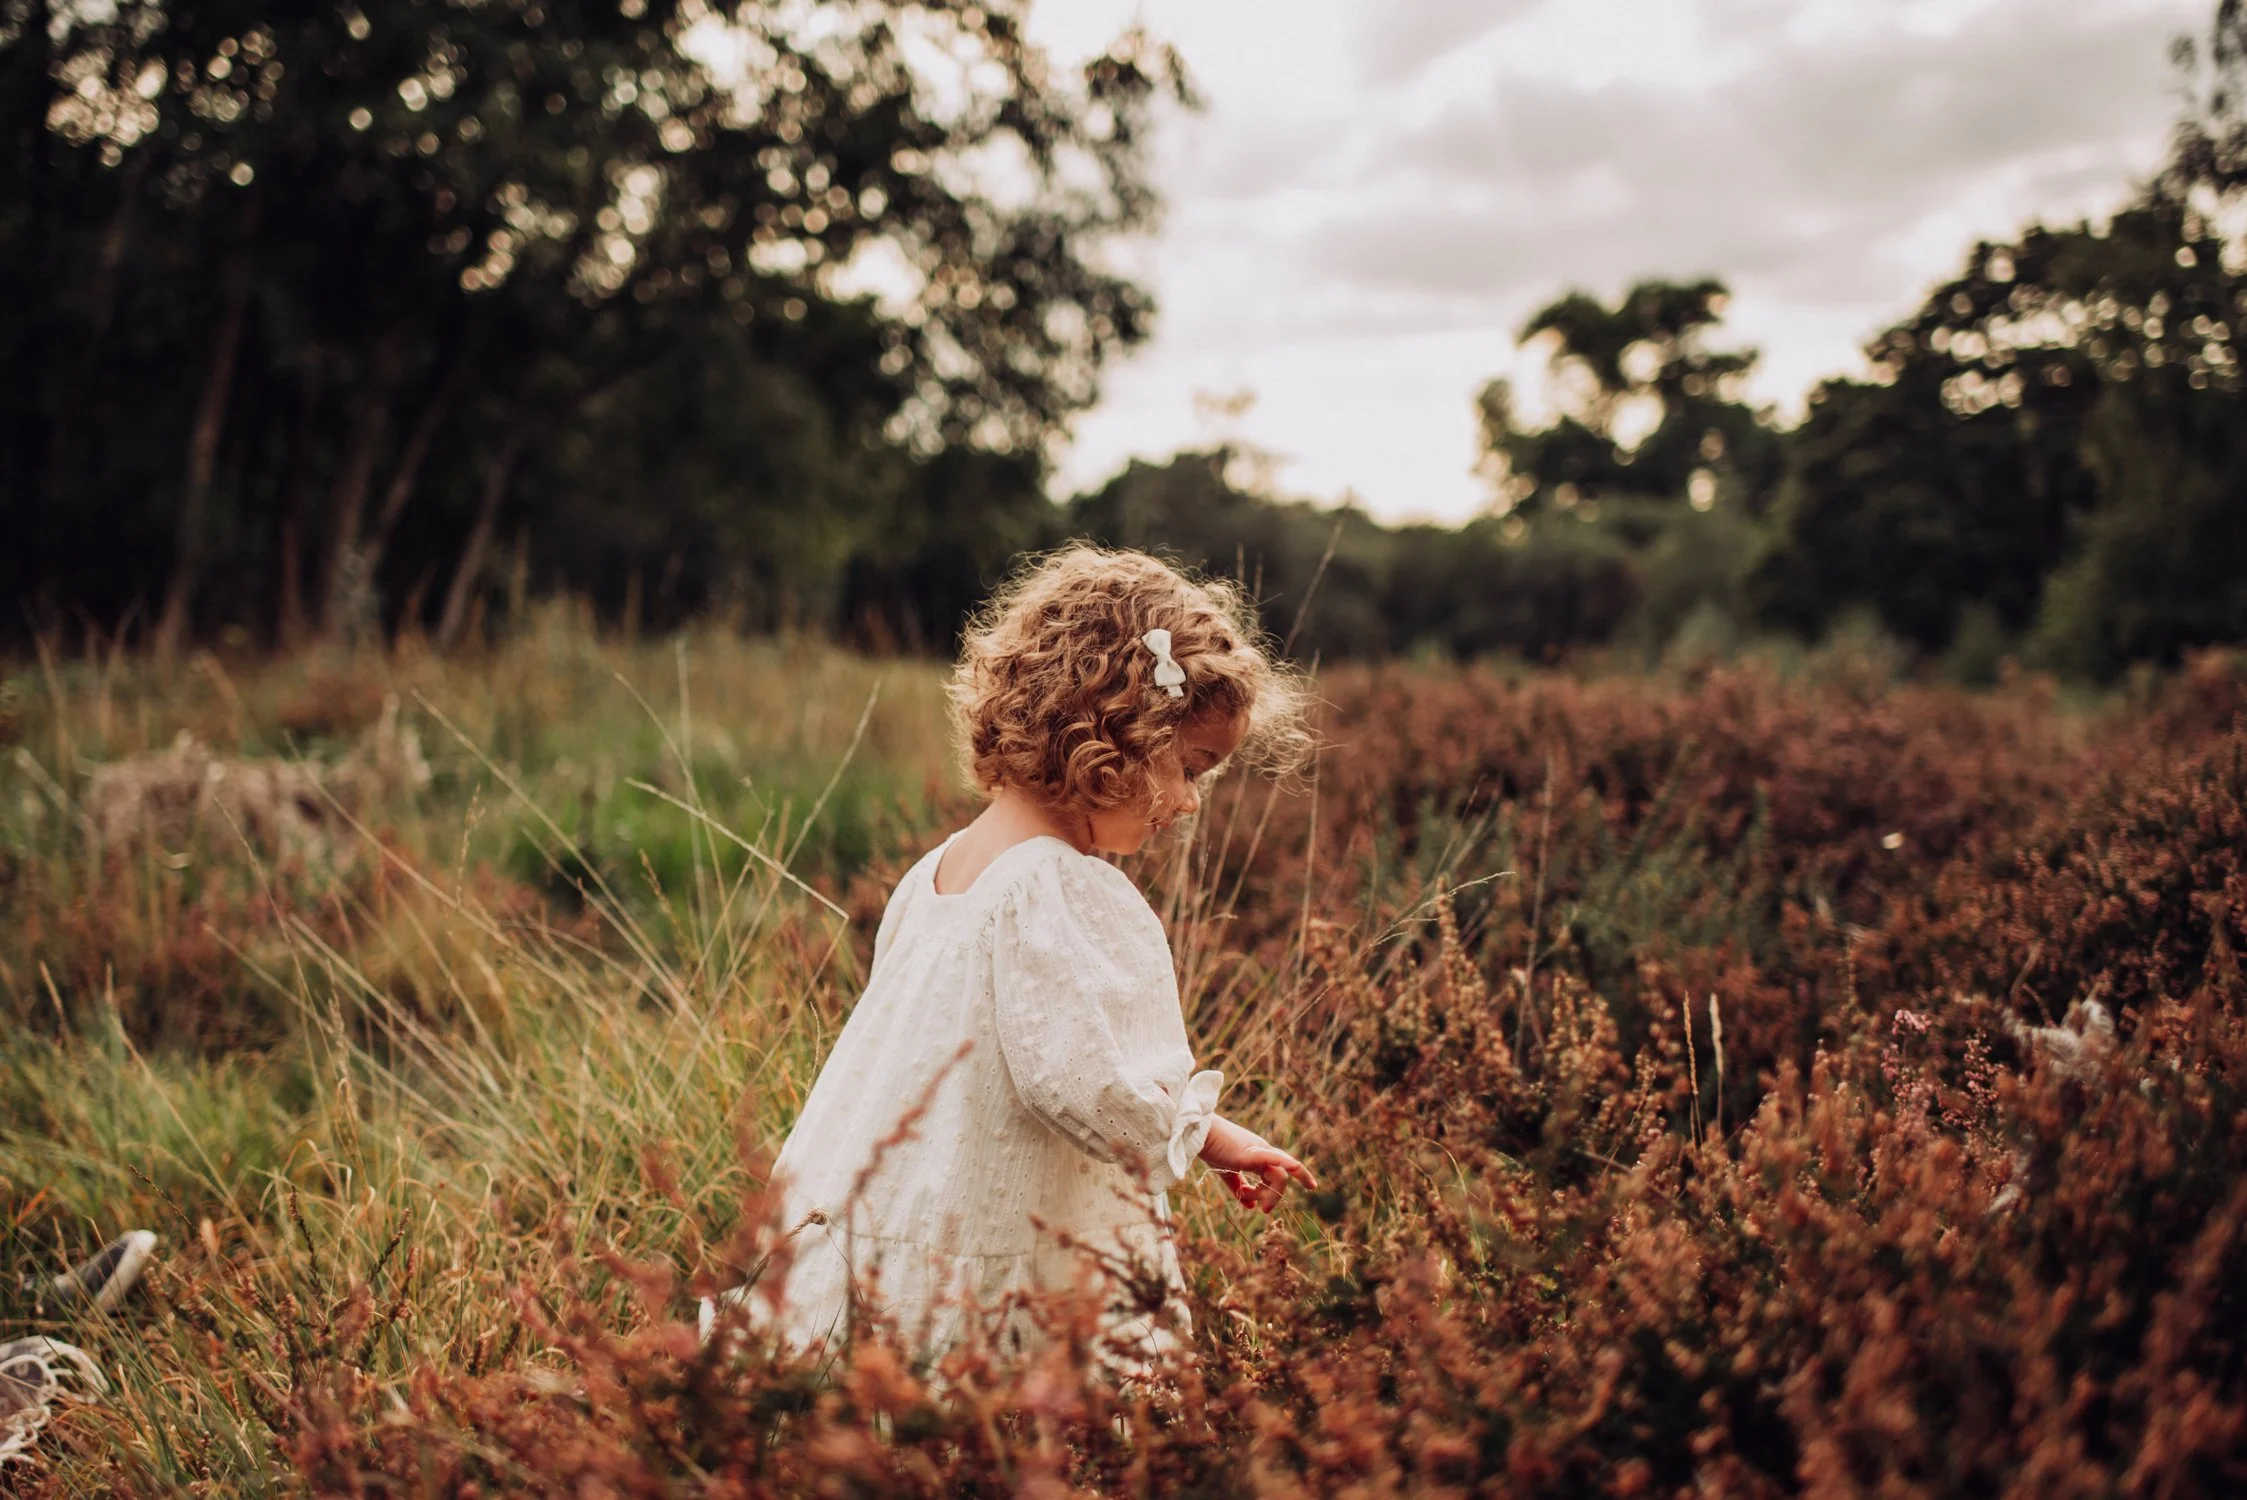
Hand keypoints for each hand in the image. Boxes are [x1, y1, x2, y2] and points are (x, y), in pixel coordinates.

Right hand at [1199, 1115, 1315, 1212]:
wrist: (1198, 1133)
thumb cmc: (1211, 1148)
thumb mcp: (1226, 1172)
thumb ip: (1239, 1188)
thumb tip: (1250, 1206)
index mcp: (1258, 1155)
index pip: (1282, 1168)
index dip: (1300, 1175)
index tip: (1313, 1186)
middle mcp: (1263, 1151)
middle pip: (1282, 1176)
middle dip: (1277, 1195)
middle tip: (1264, 1210)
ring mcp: (1259, 1151)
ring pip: (1279, 1177)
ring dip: (1270, 1195)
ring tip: (1256, 1205)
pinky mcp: (1250, 1153)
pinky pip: (1273, 1160)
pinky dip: (1286, 1165)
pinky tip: (1296, 1167)